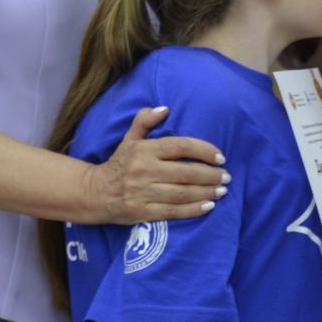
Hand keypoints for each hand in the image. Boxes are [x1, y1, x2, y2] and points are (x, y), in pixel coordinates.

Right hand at [89, 106, 229, 223]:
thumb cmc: (119, 164)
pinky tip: (209, 206)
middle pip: (185, 173)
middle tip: (227, 176)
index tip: (220, 157)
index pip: (180, 146)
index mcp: (144, 150)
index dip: (203, 151)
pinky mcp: (144, 212)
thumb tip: (165, 108)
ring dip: (206, 192)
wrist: (95, 193)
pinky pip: (174, 211)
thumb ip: (145, 121)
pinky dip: (193, 210)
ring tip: (222, 191)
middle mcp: (145, 170)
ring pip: (182, 193)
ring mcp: (144, 193)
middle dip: (210, 175)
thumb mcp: (129, 139)